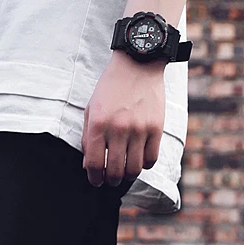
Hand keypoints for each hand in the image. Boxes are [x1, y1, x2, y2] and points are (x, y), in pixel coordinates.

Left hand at [81, 52, 165, 186]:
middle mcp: (118, 129)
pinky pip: (151, 159)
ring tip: (125, 171)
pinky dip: (145, 165)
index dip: (94, 178)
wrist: (138, 64)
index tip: (96, 181)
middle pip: (114, 171)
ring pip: (134, 169)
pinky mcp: (156, 128)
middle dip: (110, 181)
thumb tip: (88, 165)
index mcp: (98, 124)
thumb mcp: (92, 109)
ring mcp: (139, 129)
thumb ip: (87, 137)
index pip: (94, 164)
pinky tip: (139, 159)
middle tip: (110, 179)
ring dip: (128, 175)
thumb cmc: (111, 88)